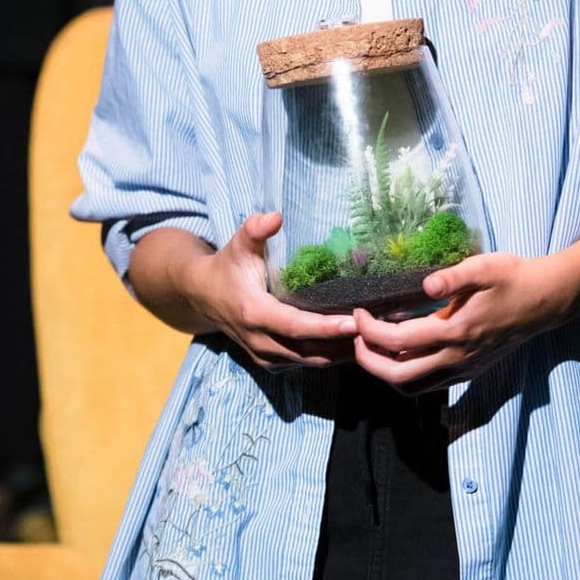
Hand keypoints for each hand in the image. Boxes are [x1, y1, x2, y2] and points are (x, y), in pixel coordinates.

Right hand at [186, 211, 357, 372]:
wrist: (202, 296)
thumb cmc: (228, 266)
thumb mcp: (238, 243)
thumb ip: (255, 229)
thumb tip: (277, 216)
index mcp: (254, 313)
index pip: (294, 326)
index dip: (325, 327)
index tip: (354, 321)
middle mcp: (260, 342)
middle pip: (308, 351)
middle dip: (342, 344)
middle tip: (376, 331)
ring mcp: (265, 357)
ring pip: (309, 361)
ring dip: (339, 354)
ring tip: (372, 339)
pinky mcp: (271, 363)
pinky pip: (304, 363)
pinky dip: (327, 356)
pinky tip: (352, 345)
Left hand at [351, 251, 562, 394]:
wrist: (545, 300)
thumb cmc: (512, 278)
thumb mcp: (485, 267)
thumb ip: (454, 276)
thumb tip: (426, 283)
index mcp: (456, 331)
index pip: (399, 341)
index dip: (370, 330)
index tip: (358, 313)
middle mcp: (458, 357)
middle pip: (399, 376)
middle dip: (368, 360)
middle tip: (355, 336)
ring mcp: (464, 369)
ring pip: (413, 388)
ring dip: (385, 373)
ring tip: (372, 348)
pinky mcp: (469, 372)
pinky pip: (429, 385)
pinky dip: (406, 376)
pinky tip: (400, 354)